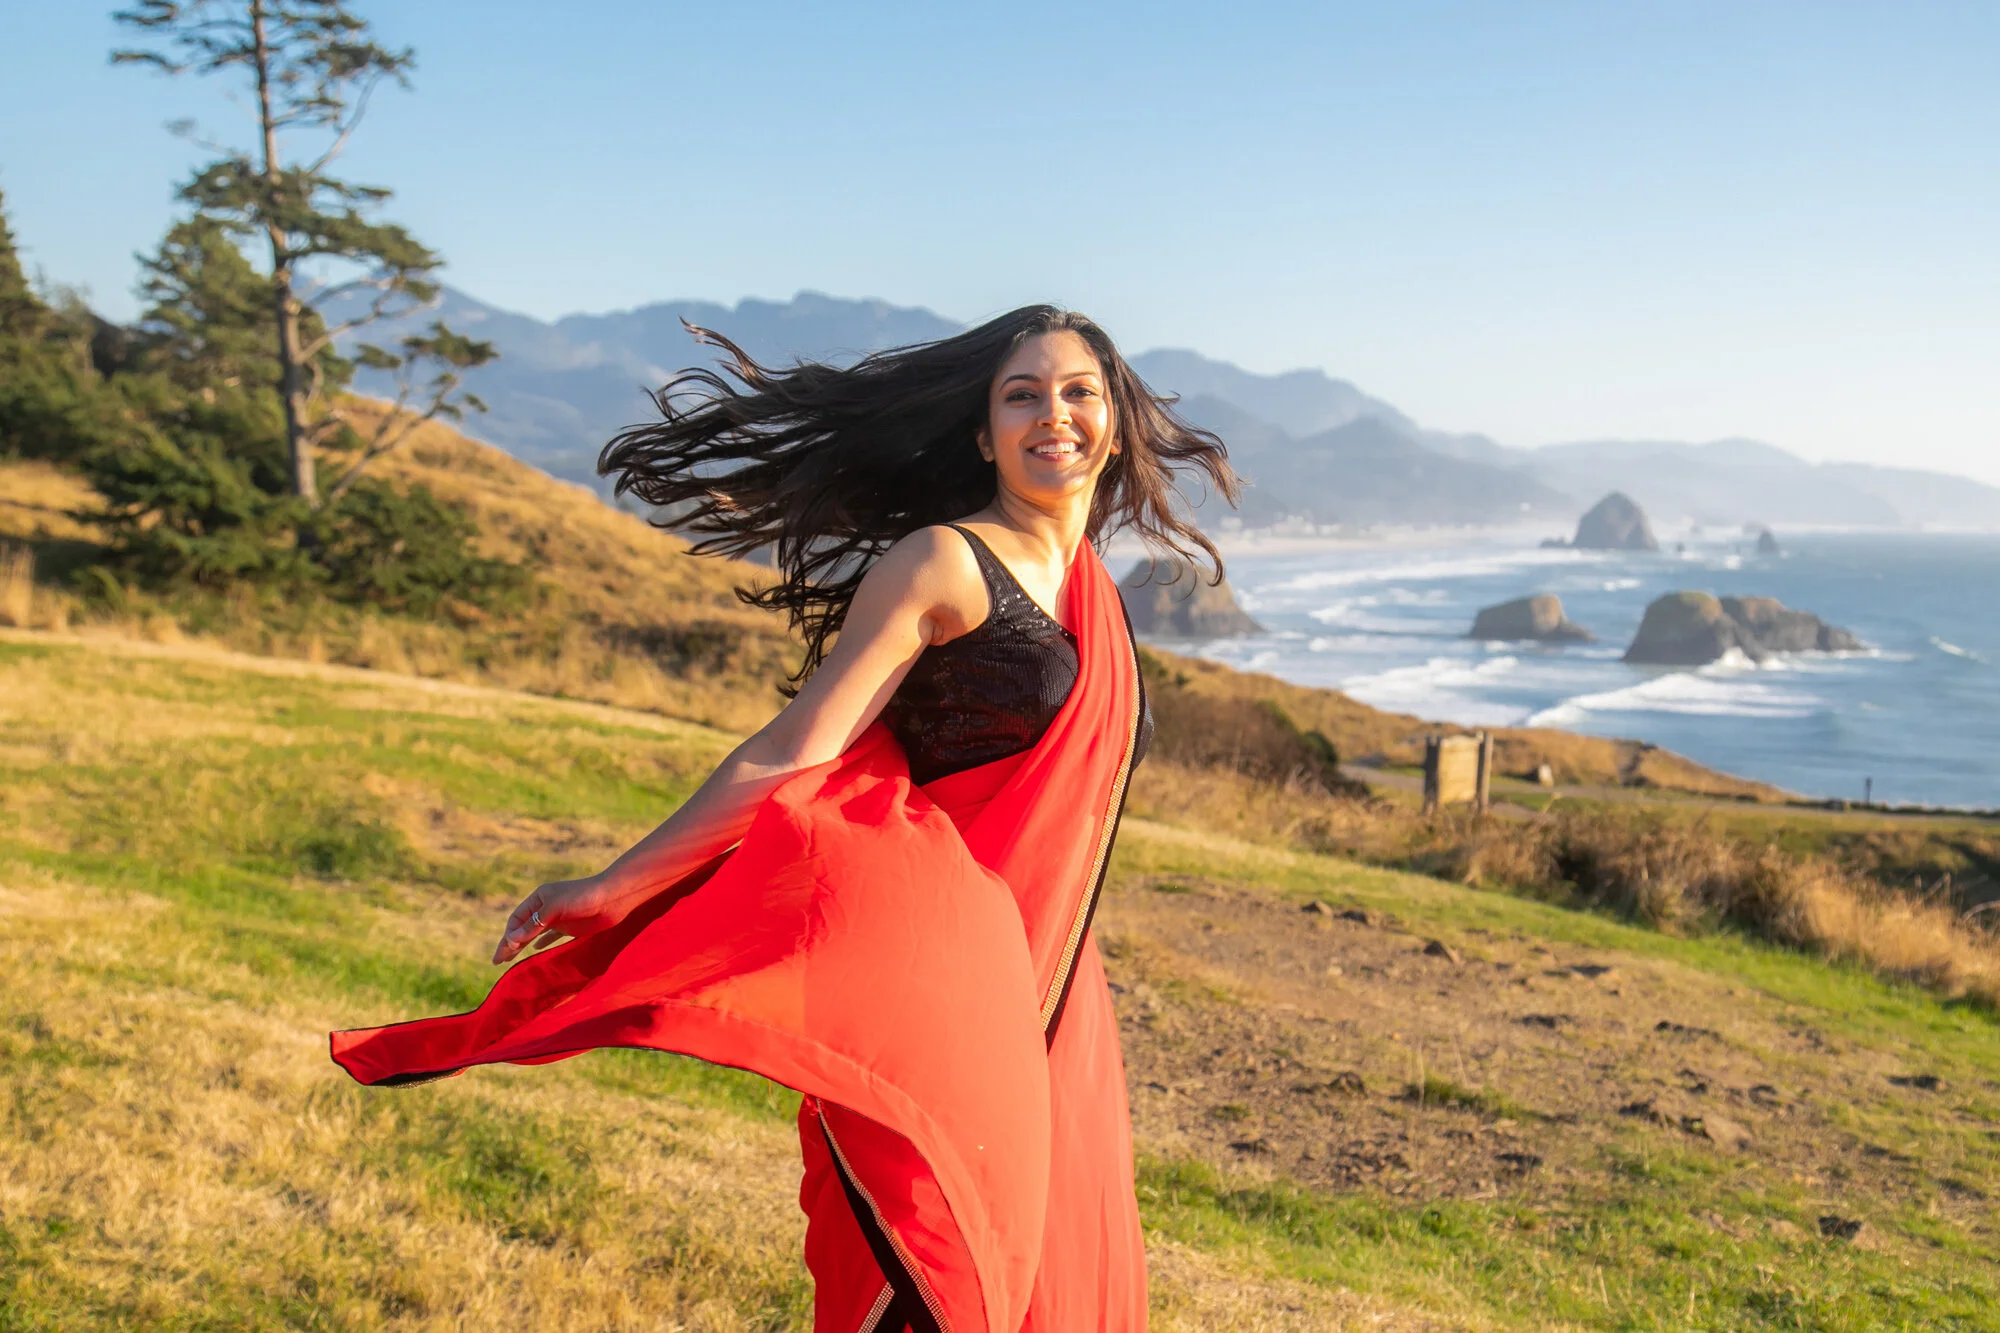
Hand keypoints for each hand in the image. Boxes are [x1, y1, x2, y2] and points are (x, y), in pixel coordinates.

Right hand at [493, 873, 627, 964]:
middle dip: (510, 943)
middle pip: (523, 927)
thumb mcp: (554, 909)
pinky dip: (543, 942)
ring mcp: (559, 917)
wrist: (613, 896)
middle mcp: (546, 906)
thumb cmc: (583, 897)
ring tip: (510, 958)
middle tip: (498, 961)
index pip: (517, 919)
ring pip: (535, 933)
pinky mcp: (572, 926)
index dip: (508, 936)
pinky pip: (552, 935)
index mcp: (539, 897)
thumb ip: (533, 924)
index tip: (503, 953)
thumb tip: (511, 940)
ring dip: (523, 945)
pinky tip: (537, 949)